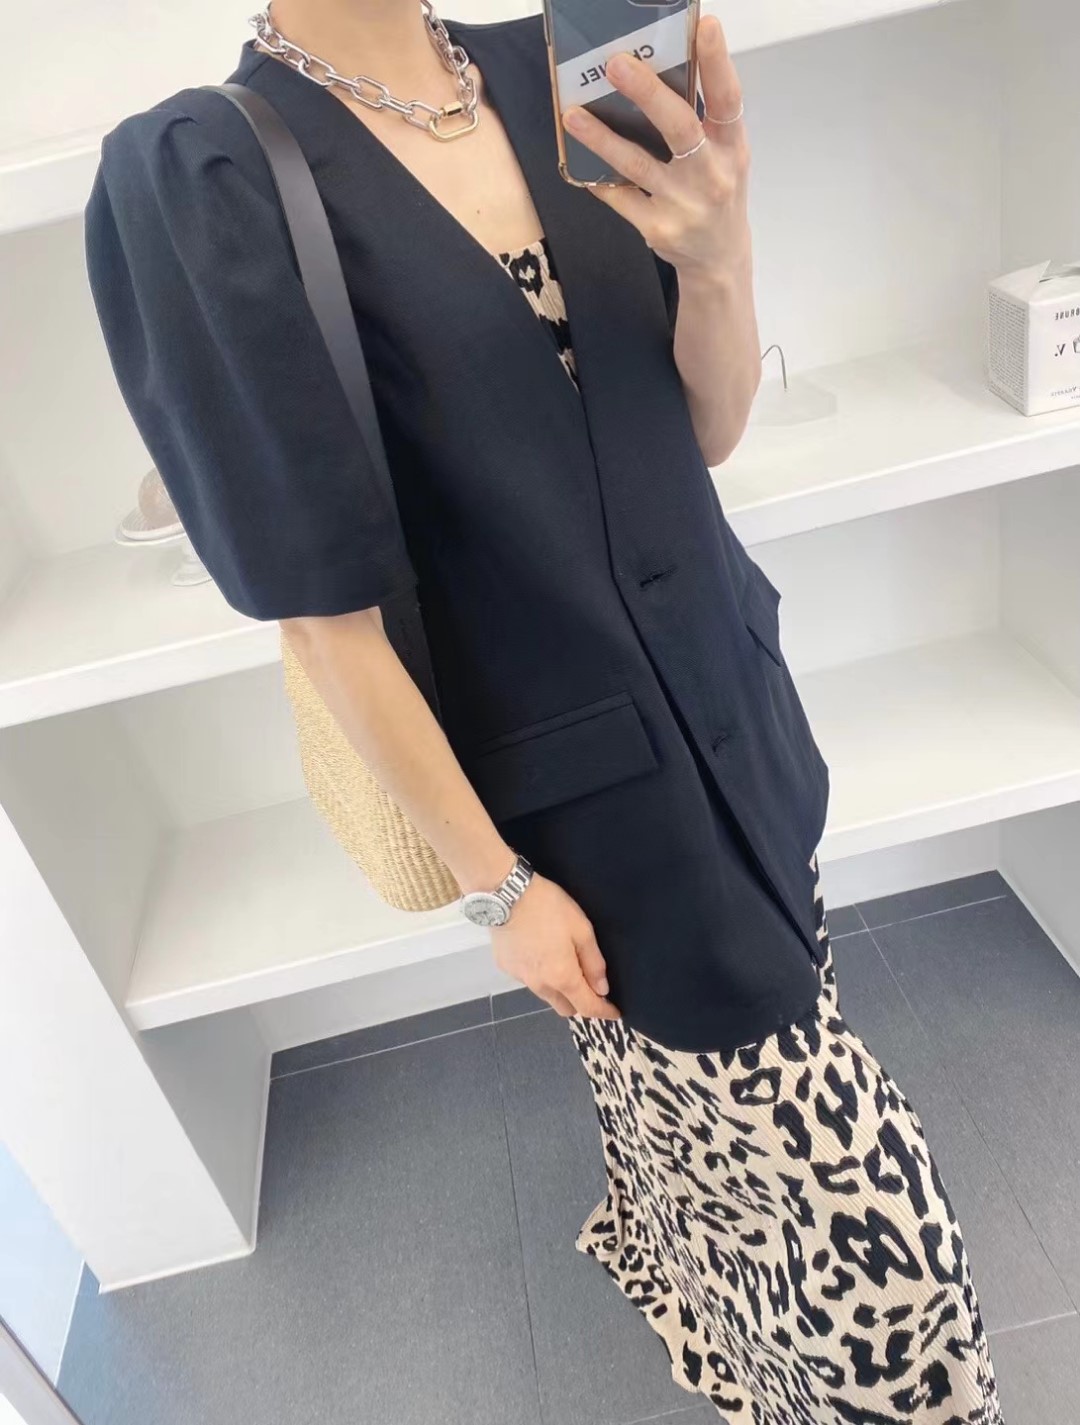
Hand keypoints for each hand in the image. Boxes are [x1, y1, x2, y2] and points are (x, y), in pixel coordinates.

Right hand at [491, 872, 620, 1019]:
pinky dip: (539, 975)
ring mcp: (520, 978)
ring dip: (558, 989)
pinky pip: (529, 980)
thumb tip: (601, 988)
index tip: (614, 1012)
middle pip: (565, 1008)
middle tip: (588, 983)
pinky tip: (539, 952)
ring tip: (562, 964)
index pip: (587, 1008)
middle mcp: (540, 985)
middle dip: (580, 1003)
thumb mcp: (582, 929)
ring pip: (546, 995)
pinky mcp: (506, 968)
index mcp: (562, 977)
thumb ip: (593, 962)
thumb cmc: (549, 908)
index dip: (604, 1012)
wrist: (505, 894)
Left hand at [561, 15, 749, 282]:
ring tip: (573, 115)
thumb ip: (703, 119)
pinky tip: (578, 159)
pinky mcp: (658, 228)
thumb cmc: (717, 191)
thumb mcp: (725, 155)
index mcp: (731, 146)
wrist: (718, 258)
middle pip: (679, 127)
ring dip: (602, 137)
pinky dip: (598, 178)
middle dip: (647, 92)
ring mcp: (683, 205)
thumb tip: (658, 69)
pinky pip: (619, 197)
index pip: (727, 99)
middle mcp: (711, 175)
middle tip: (616, 63)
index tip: (705, 26)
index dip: (717, 62)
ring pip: (637, 164)